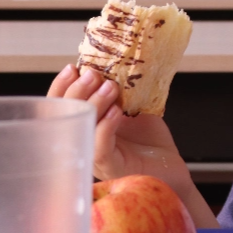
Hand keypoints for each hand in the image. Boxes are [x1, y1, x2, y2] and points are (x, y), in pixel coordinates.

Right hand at [47, 64, 183, 181]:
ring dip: (93, 104)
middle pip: (66, 117)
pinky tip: (116, 112)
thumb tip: (110, 64)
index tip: (72, 68)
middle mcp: (86, 143)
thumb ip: (118, 91)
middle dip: (77, 91)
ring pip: (83, 131)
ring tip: (109, 87)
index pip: (61, 107)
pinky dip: (106, 127)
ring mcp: (97, 158)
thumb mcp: (131, 107)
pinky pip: (101, 149)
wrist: (171, 166)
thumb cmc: (149, 141)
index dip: (61, 87)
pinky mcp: (113, 168)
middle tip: (93, 75)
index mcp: (85, 126)